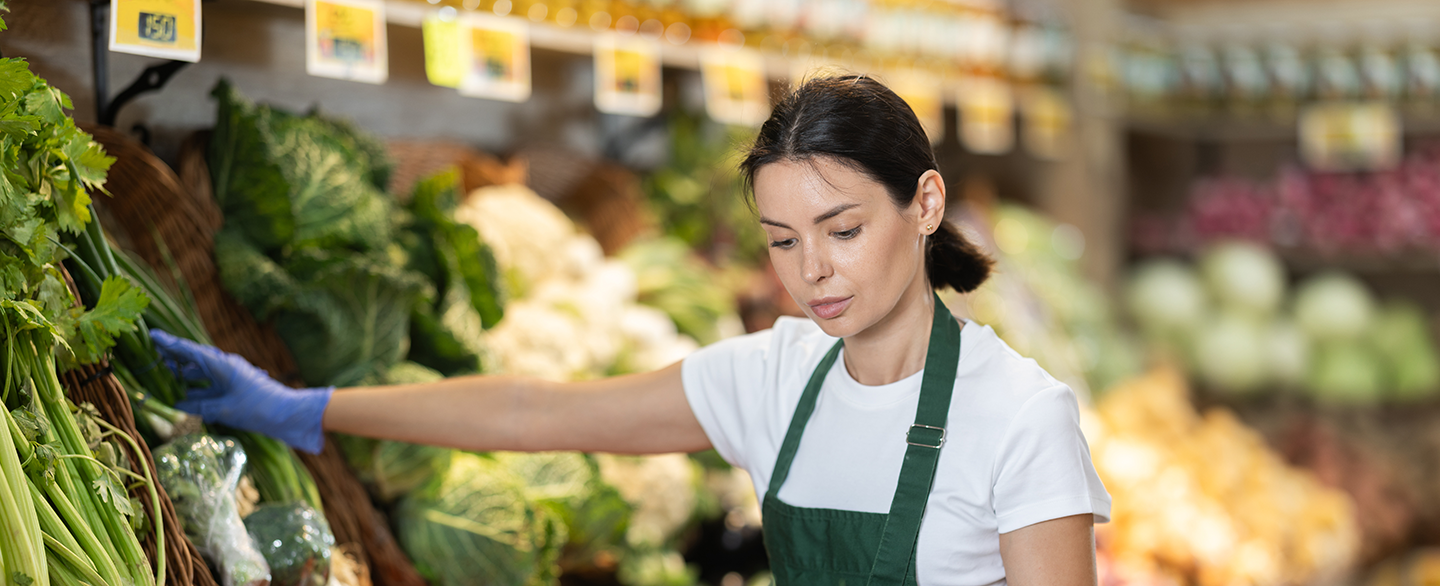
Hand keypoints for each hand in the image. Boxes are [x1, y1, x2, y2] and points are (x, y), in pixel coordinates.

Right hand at [151, 330, 333, 453]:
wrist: (290, 415)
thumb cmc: (260, 409)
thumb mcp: (225, 409)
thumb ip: (200, 406)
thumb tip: (178, 403)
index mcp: (223, 365)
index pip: (191, 351)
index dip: (170, 344)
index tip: (152, 335)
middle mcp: (226, 367)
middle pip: (194, 359)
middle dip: (173, 357)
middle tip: (151, 355)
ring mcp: (231, 378)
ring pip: (201, 373)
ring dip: (183, 374)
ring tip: (161, 374)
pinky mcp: (236, 390)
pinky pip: (210, 387)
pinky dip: (195, 390)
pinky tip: (181, 398)